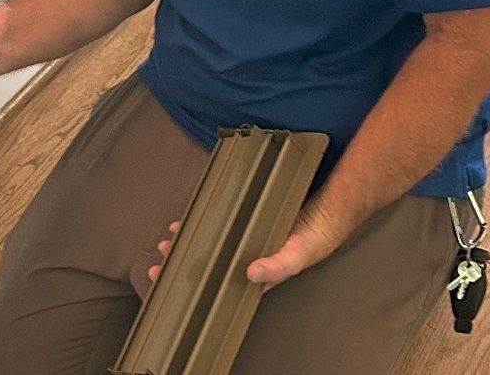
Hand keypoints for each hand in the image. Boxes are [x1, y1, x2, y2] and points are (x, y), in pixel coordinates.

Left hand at [147, 196, 349, 290]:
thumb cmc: (315, 237)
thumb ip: (278, 265)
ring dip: (191, 239)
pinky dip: (206, 219)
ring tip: (169, 236)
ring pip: (211, 240)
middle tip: (159, 256)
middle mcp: (247, 253)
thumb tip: (251, 272)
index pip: (216, 280)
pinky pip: (220, 220)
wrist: (330, 209)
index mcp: (254, 270)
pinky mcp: (248, 214)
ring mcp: (246, 234)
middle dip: (182, 259)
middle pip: (208, 260)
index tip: (165, 273)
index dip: (191, 279)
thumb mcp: (298, 254)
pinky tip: (194, 215)